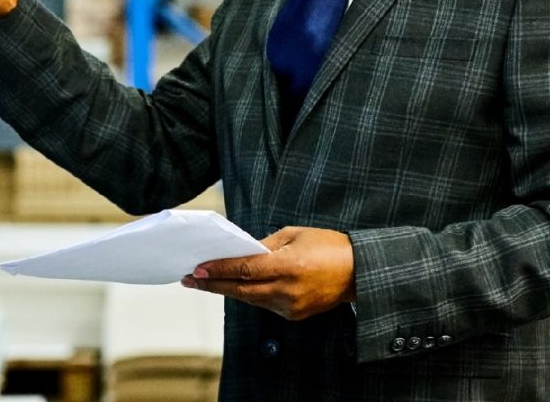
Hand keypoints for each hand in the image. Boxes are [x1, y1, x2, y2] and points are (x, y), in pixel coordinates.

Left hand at [181, 227, 355, 320]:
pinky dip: (249, 294)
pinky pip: (264, 304)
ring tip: (206, 281)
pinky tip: (235, 286)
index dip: (218, 270)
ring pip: (250, 299)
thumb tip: (239, 253)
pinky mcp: (294, 315)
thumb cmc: (328, 246)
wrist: (359, 272)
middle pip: (240, 290)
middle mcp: (287, 290)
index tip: (197, 268)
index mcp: (288, 266)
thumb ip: (265, 245)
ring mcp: (290, 306)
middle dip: (212, 285)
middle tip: (190, 279)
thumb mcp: (295, 235)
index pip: (244, 270)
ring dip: (228, 290)